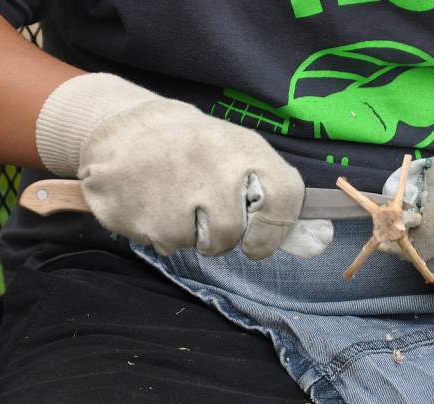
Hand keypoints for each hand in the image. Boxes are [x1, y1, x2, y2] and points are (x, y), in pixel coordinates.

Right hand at [35, 73, 313, 257]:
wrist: (123, 129)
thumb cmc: (192, 146)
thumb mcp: (234, 149)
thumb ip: (267, 189)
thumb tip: (309, 238)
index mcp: (243, 150)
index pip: (283, 197)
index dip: (276, 230)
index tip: (259, 241)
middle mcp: (214, 170)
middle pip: (234, 234)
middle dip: (225, 238)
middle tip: (209, 218)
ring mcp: (177, 192)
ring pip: (201, 244)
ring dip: (192, 234)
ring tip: (176, 202)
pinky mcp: (143, 215)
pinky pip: (167, 244)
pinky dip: (162, 233)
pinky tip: (153, 204)